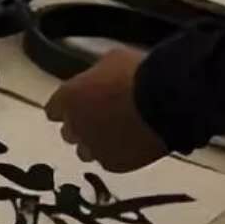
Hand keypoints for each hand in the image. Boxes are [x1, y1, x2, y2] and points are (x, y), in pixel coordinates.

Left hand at [44, 48, 169, 172]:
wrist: (169, 99)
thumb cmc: (141, 72)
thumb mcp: (114, 60)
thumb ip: (97, 74)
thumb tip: (100, 77)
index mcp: (68, 98)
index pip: (54, 110)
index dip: (68, 108)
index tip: (80, 106)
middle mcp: (74, 126)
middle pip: (69, 132)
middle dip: (82, 126)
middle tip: (104, 119)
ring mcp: (92, 147)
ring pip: (86, 151)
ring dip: (98, 143)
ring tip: (121, 134)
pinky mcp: (112, 164)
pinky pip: (110, 161)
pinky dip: (119, 154)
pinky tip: (135, 143)